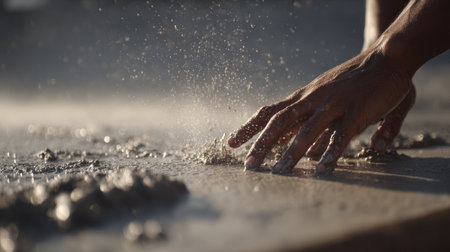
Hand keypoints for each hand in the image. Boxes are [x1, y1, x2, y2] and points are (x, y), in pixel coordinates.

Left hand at [227, 48, 412, 174]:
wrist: (385, 58)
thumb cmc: (352, 81)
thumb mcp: (323, 97)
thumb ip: (311, 119)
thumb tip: (301, 146)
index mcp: (304, 96)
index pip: (269, 112)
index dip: (249, 127)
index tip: (231, 143)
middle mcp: (313, 98)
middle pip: (280, 121)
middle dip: (262, 144)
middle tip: (249, 165)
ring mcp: (334, 104)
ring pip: (307, 129)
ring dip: (292, 152)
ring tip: (279, 171)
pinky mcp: (358, 110)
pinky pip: (342, 134)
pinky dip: (331, 152)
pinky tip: (323, 169)